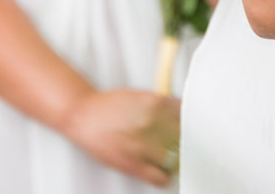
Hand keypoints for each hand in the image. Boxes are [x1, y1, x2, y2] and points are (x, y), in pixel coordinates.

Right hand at [62, 89, 180, 186]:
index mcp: (157, 103)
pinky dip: (164, 178)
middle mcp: (153, 123)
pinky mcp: (133, 163)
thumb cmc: (110, 106)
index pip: (189, 116)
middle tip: (181, 147)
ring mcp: (144, 144)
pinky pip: (160, 177)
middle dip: (184, 143)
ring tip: (171, 161)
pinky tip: (160, 174)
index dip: (191, 124)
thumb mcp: (141, 96)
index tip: (191, 130)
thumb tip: (182, 115)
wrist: (83, 115)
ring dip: (175, 161)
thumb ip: (162, 105)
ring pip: (176, 160)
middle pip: (184, 138)